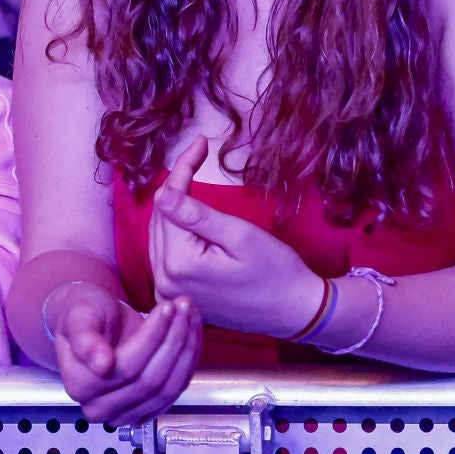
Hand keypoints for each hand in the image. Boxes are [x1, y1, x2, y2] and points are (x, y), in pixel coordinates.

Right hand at [46, 282, 201, 424]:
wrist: (93, 325)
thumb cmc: (83, 315)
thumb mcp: (78, 317)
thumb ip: (85, 339)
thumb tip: (102, 365)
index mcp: (80, 385)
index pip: (127, 367)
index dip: (152, 337)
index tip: (167, 307)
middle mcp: (100, 408)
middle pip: (150, 380)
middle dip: (174, 340)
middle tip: (184, 306)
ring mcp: (124, 415)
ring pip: (168, 388)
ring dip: (186, 349)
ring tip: (190, 314)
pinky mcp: (147, 412)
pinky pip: (175, 391)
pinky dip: (189, 361)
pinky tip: (191, 332)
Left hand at [149, 136, 327, 337]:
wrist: (293, 311)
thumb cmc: (276, 271)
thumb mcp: (240, 236)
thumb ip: (197, 215)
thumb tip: (162, 193)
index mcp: (180, 265)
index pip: (169, 204)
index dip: (183, 170)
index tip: (200, 142)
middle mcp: (165, 282)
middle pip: (161, 219)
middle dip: (178, 184)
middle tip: (198, 152)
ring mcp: (168, 292)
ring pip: (161, 235)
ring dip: (175, 205)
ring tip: (193, 175)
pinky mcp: (176, 295)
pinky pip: (167, 253)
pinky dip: (177, 229)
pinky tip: (190, 212)